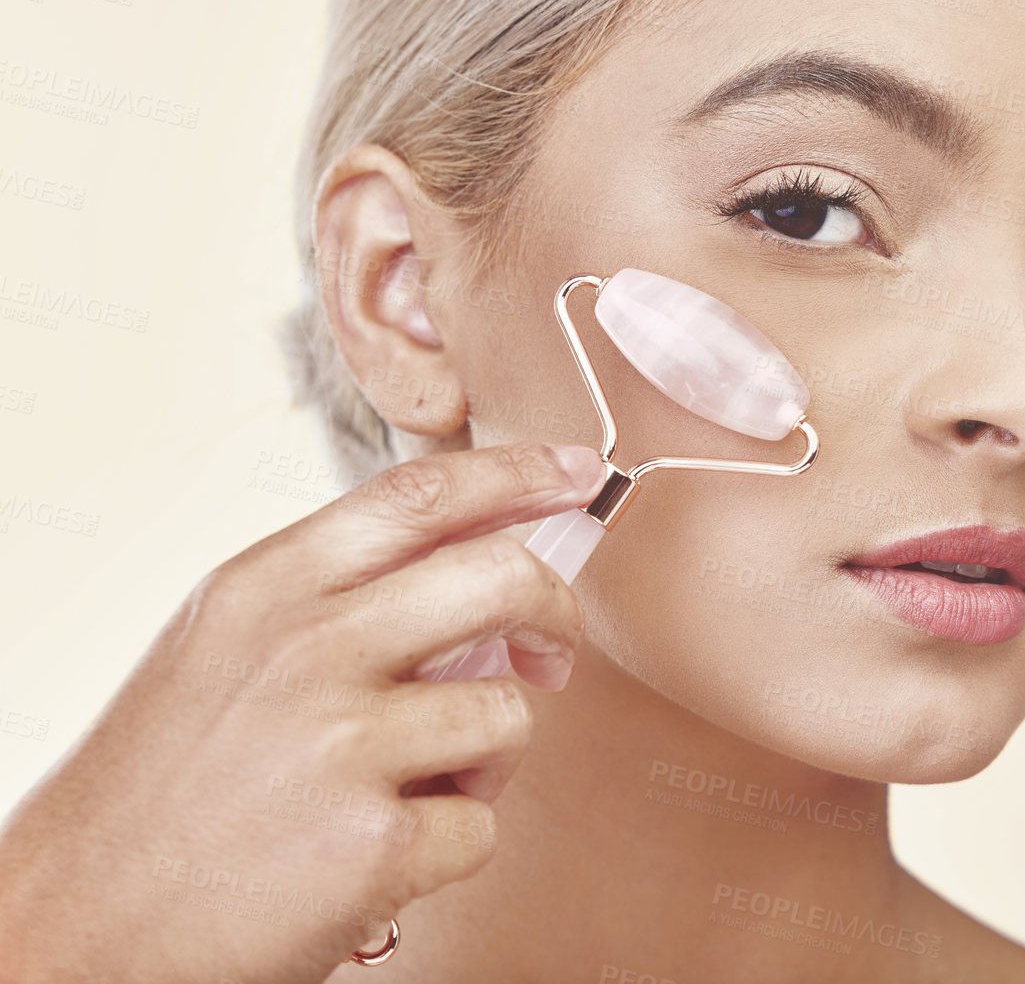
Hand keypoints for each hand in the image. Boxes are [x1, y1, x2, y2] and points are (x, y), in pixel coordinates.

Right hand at [0, 442, 605, 982]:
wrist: (72, 926)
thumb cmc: (157, 789)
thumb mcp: (221, 648)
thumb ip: (335, 600)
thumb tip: (474, 570)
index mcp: (267, 588)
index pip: (421, 495)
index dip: (518, 473)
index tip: (578, 474)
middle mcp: (308, 649)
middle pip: (502, 578)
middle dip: (556, 612)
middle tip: (553, 651)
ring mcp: (343, 744)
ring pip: (507, 713)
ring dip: (483, 759)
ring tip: (410, 790)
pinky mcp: (373, 843)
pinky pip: (483, 824)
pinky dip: (450, 845)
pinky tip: (381, 856)